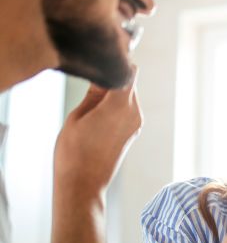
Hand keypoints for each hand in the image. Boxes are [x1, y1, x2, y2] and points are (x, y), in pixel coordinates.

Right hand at [53, 70, 141, 198]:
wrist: (83, 184)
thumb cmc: (73, 152)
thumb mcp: (77, 117)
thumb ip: (94, 93)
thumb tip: (103, 76)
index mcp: (119, 105)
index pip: (129, 71)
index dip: (118, 62)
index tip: (103, 58)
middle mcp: (134, 112)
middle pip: (129, 82)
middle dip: (113, 78)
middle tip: (90, 81)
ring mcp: (136, 123)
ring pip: (129, 96)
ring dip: (114, 93)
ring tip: (90, 100)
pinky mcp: (134, 131)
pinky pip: (128, 109)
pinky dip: (117, 105)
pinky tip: (98, 113)